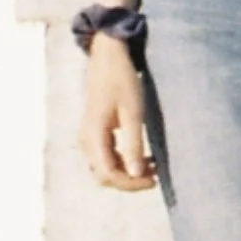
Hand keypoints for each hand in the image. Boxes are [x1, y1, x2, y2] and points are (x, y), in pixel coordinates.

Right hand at [80, 37, 158, 190]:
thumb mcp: (133, 112)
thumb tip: (137, 174)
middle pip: (103, 176)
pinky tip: (142, 156)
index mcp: (93, 135)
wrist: (108, 57)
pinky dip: (122, 161)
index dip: (131, 183)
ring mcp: (87, 136)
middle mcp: (86, 140)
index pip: (108, 174)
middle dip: (129, 181)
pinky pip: (105, 157)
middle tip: (154, 176)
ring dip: (126, 172)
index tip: (154, 180)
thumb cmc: (122, 80)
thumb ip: (134, 144)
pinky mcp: (93, 132)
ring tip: (152, 166)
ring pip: (104, 168)